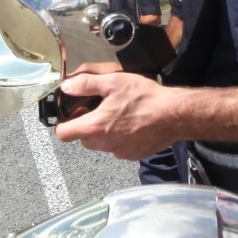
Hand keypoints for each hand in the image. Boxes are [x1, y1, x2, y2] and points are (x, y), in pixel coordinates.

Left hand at [50, 71, 180, 157]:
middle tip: (100, 110)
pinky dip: (120, 139)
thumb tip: (67, 86)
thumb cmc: (145, 98)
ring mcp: (119, 152)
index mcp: (95, 126)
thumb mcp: (113, 82)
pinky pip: (118, 148)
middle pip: (83, 139)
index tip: (72, 116)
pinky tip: (132, 125)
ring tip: (120, 116)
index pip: (63, 134)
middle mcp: (104, 144)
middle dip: (87, 126)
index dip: (63, 124)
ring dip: (104, 133)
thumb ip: (86, 84)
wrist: (174, 114)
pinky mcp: (132, 155)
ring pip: (101, 144)